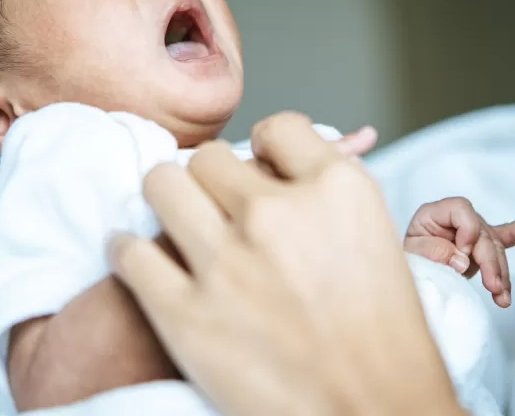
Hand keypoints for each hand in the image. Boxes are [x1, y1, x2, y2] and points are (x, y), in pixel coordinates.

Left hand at [110, 113, 464, 415]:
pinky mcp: (185, 315)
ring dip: (167, 197)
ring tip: (175, 216)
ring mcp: (227, 265)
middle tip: (218, 203)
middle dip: (214, 178)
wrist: (374, 413)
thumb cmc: (385, 336)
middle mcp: (278, 215)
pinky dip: (128, 250)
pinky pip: (131, 252)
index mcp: (337, 189)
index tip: (258, 164)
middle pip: (211, 157)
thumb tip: (281, 161)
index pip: (278, 127)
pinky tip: (137, 255)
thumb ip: (329, 189)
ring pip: (162, 184)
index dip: (266, 146)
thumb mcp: (377, 237)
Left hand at [404, 198, 514, 306]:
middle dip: (490, 262)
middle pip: (483, 232)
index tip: (461, 255)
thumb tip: (461, 260)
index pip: (461, 209)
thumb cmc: (406, 258)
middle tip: (493, 288)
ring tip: (503, 298)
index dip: (467, 231)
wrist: (407, 270)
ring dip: (501, 273)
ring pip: (495, 248)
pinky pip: (508, 236)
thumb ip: (432, 252)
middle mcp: (457, 218)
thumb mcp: (409, 254)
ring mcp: (474, 231)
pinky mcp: (484, 245)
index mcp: (435, 212)